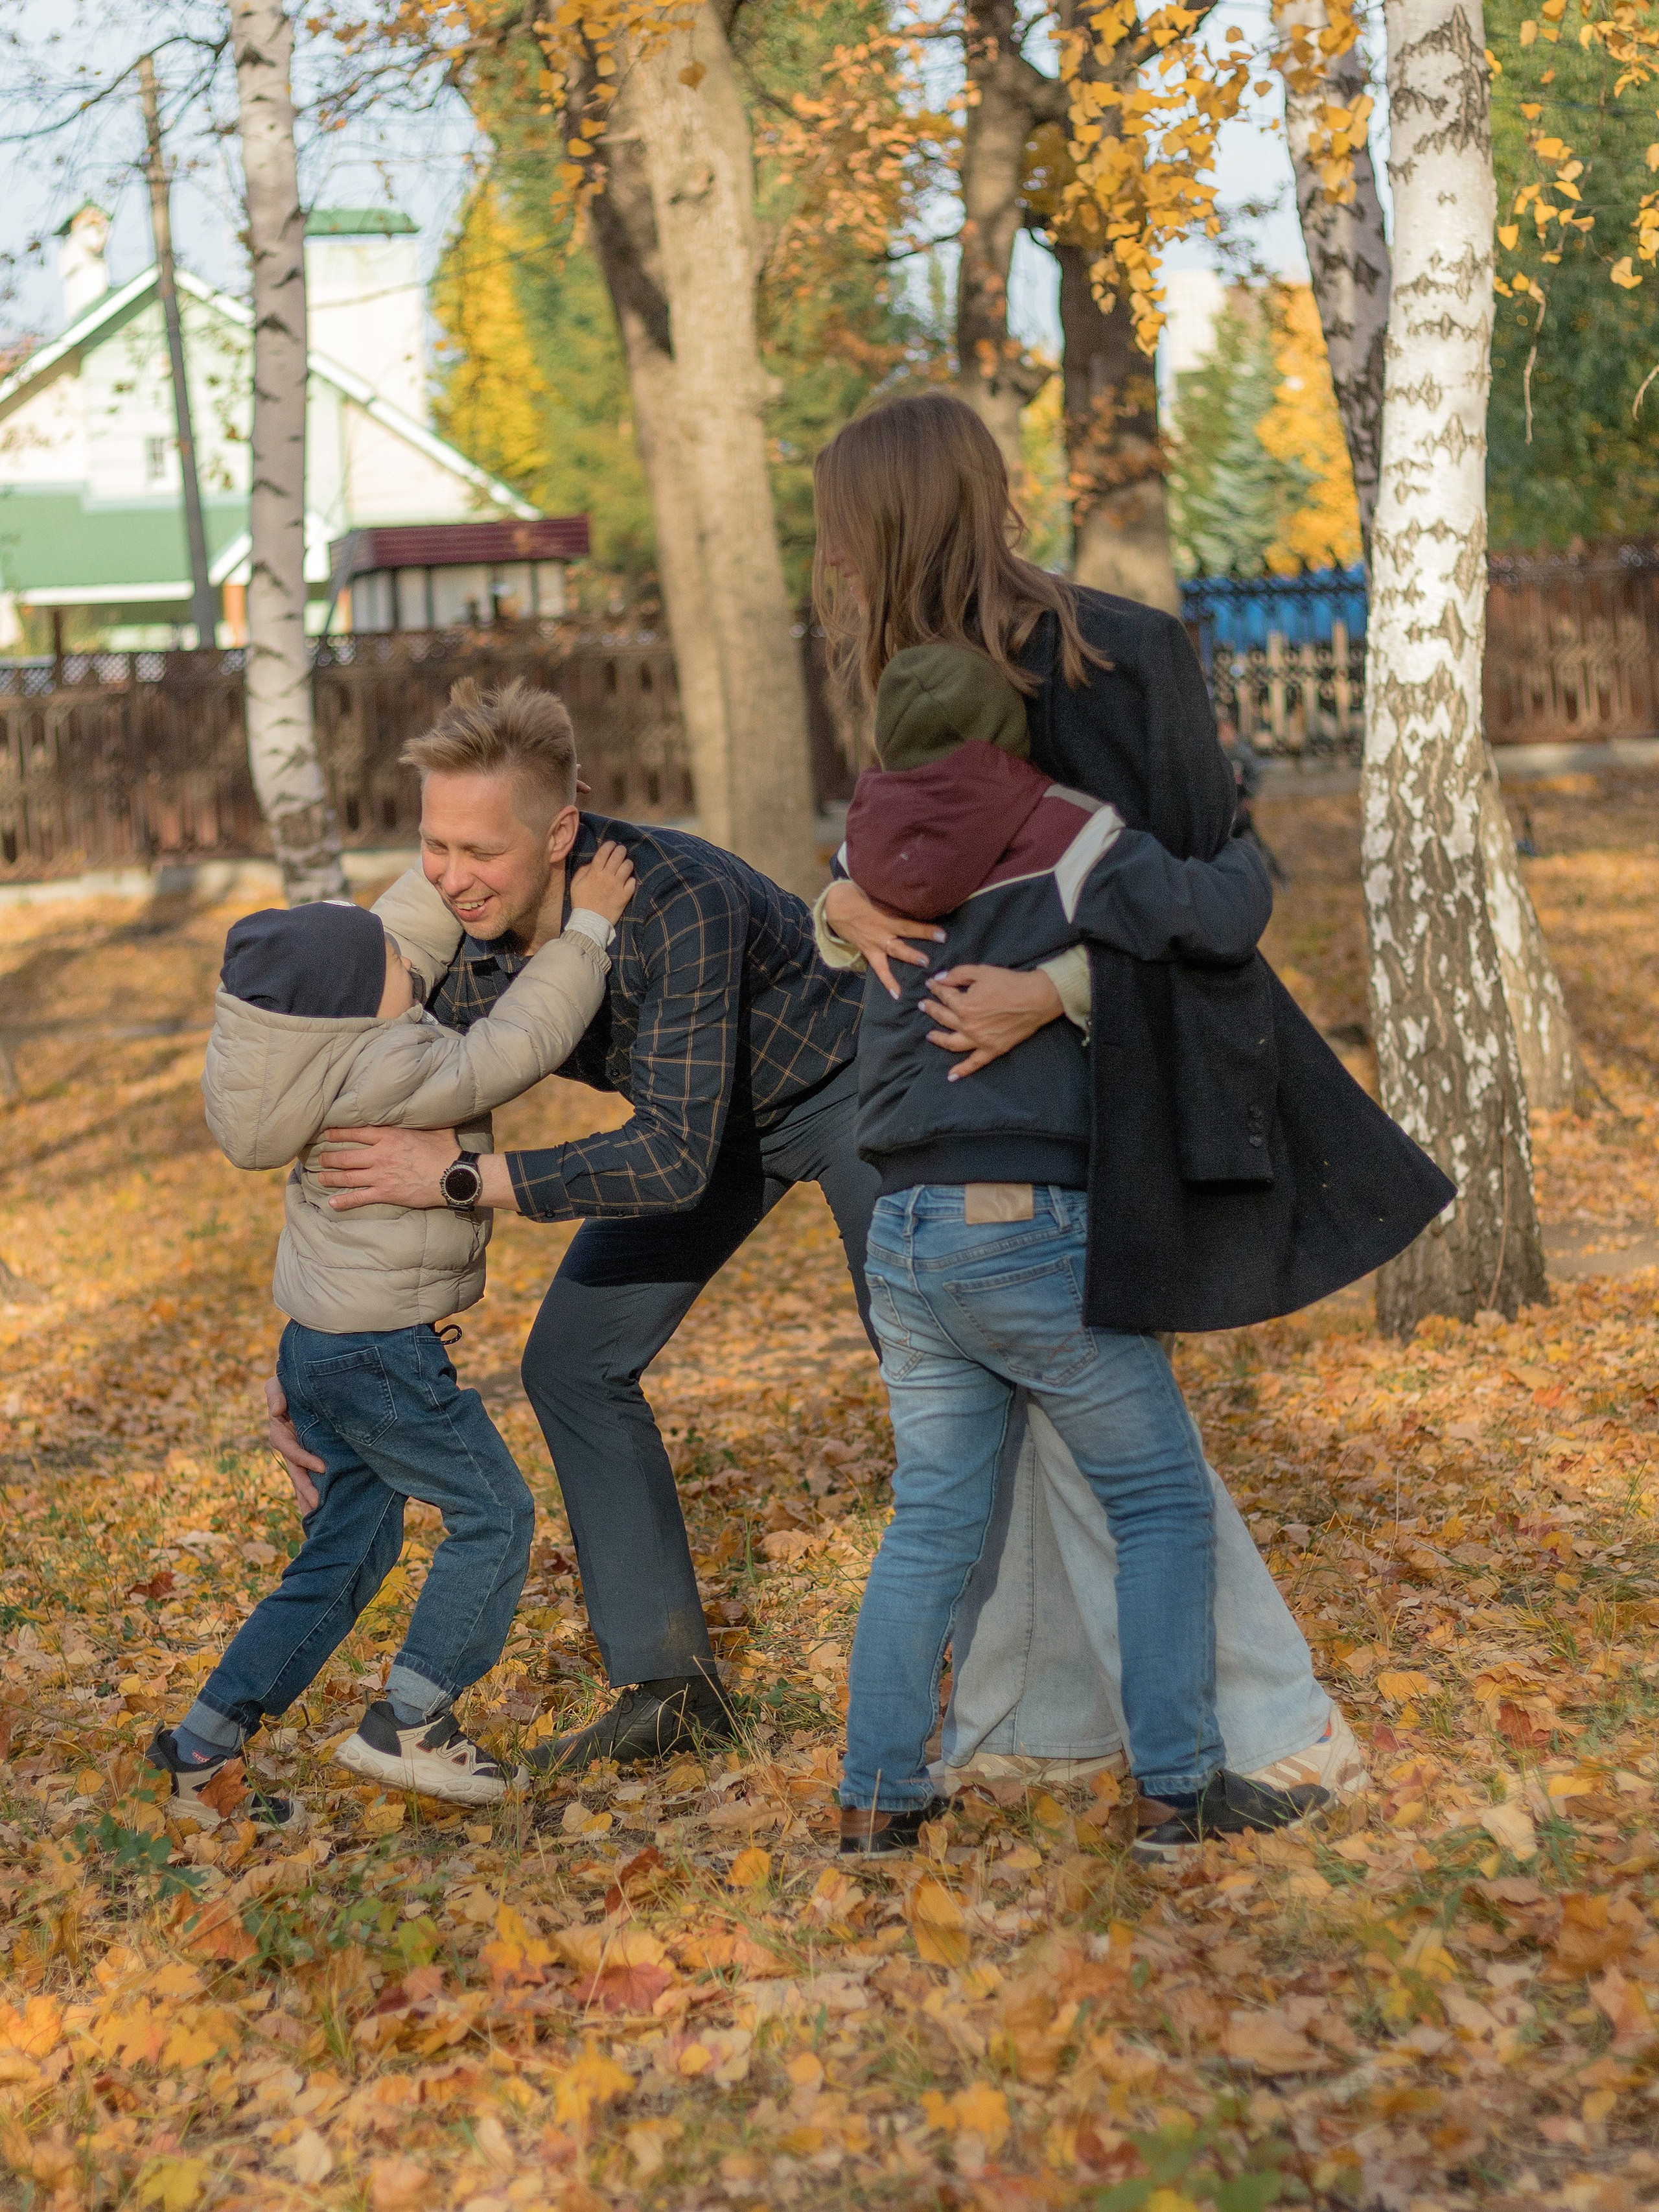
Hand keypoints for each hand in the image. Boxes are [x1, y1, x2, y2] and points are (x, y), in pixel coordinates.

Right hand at [266, 1376, 322, 1514]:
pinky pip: (312, 1472)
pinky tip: (325, 1505)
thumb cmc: (289, 1382)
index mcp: (281, 1433)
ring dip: (309, 1496)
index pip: (291, 1450)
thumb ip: (275, 1394)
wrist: (304, 1381)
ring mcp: (301, 1450)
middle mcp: (290, 1445)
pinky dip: (316, 1488)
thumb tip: (278, 1410)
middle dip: (306, 1489)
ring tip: (320, 1515)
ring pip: (303, 1477)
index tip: (323, 1467)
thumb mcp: (278, 1383)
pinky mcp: (312, 1452)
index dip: (304, 1459)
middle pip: (297, 1472)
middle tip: (317, 1506)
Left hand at [315, 1124, 458, 1209]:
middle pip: (345, 1156)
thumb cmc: (446, 1151)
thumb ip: (422, 1119)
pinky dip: (344, 1201)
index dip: (337, 1133)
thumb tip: (427, 1106)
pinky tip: (332, 1203)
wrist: (453, 1177)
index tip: (326, 1134)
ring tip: (320, 1177)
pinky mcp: (385, 1193)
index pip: (355, 1132)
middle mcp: (380, 1155)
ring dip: (330, 1177)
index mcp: (389, 1136)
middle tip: (319, 1158)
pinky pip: (359, 1198)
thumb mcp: (434, 1128)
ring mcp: (380, 1175)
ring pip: (347, 1177)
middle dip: (328, 1158)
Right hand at [569, 839, 635, 925]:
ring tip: (625, 864)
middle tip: (621, 850)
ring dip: (627, 863)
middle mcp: (607, 876)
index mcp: (594, 873)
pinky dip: (631, 879)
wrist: (590, 922)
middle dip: (620, 850)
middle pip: (618, 856)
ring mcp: (617, 886)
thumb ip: (583, 871)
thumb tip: (592, 863)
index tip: (611, 844)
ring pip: (628, 867)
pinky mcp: (625, 895)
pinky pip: (633, 882)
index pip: (604, 852)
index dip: (609, 845)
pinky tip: (628, 880)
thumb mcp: (575, 884)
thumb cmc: (581, 902)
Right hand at [822, 880, 944, 999]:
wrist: (836, 909)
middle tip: (941, 938)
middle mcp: (882, 928)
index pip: (907, 917)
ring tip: (925, 962)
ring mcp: (876, 942)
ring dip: (910, 956)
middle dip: (923, 933)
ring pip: (895, 950)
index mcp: (885, 913)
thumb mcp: (875, 893)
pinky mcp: (869, 952)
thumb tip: (912, 894)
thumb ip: (892, 897)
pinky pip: (880, 969)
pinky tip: (897, 995)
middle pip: (905, 930)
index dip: (924, 922)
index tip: (941, 927)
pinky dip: (888, 981)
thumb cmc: (858, 896)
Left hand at [921, 965, 1063, 1079]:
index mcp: (964, 1005)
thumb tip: (940, 979)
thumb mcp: (981, 971)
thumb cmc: (1010, 983)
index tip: (931, 984)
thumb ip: (957, 974)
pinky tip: (951, 1076)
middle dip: (931, 1009)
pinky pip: (974, 1063)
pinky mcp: (992, 1050)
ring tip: (929, 1036)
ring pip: (951, 1043)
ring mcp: (979, 1041)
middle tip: (924, 1005)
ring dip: (938, 1039)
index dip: (936, 988)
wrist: (1037, 998)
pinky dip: (962, 1071)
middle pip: (943, 1018)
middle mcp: (967, 1026)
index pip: (944, 996)